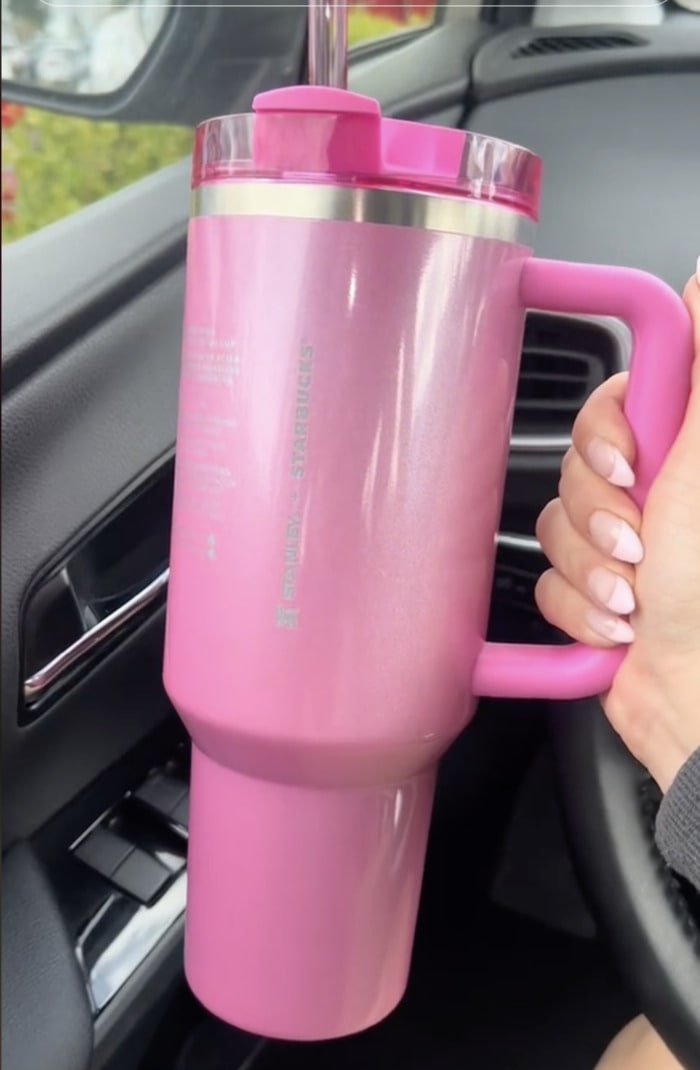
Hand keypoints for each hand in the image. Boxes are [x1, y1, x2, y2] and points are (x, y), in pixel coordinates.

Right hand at [535, 266, 699, 791]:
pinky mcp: (593, 590)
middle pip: (574, 467)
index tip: (629, 468)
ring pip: (554, 527)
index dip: (606, 437)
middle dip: (599, 517)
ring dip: (591, 571)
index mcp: (683, 453)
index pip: (613, 405)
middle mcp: (655, 494)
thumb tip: (699, 284)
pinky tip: (617, 625)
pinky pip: (546, 581)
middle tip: (641, 545)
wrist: (695, 698)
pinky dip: (580, 608)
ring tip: (634, 599)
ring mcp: (622, 545)